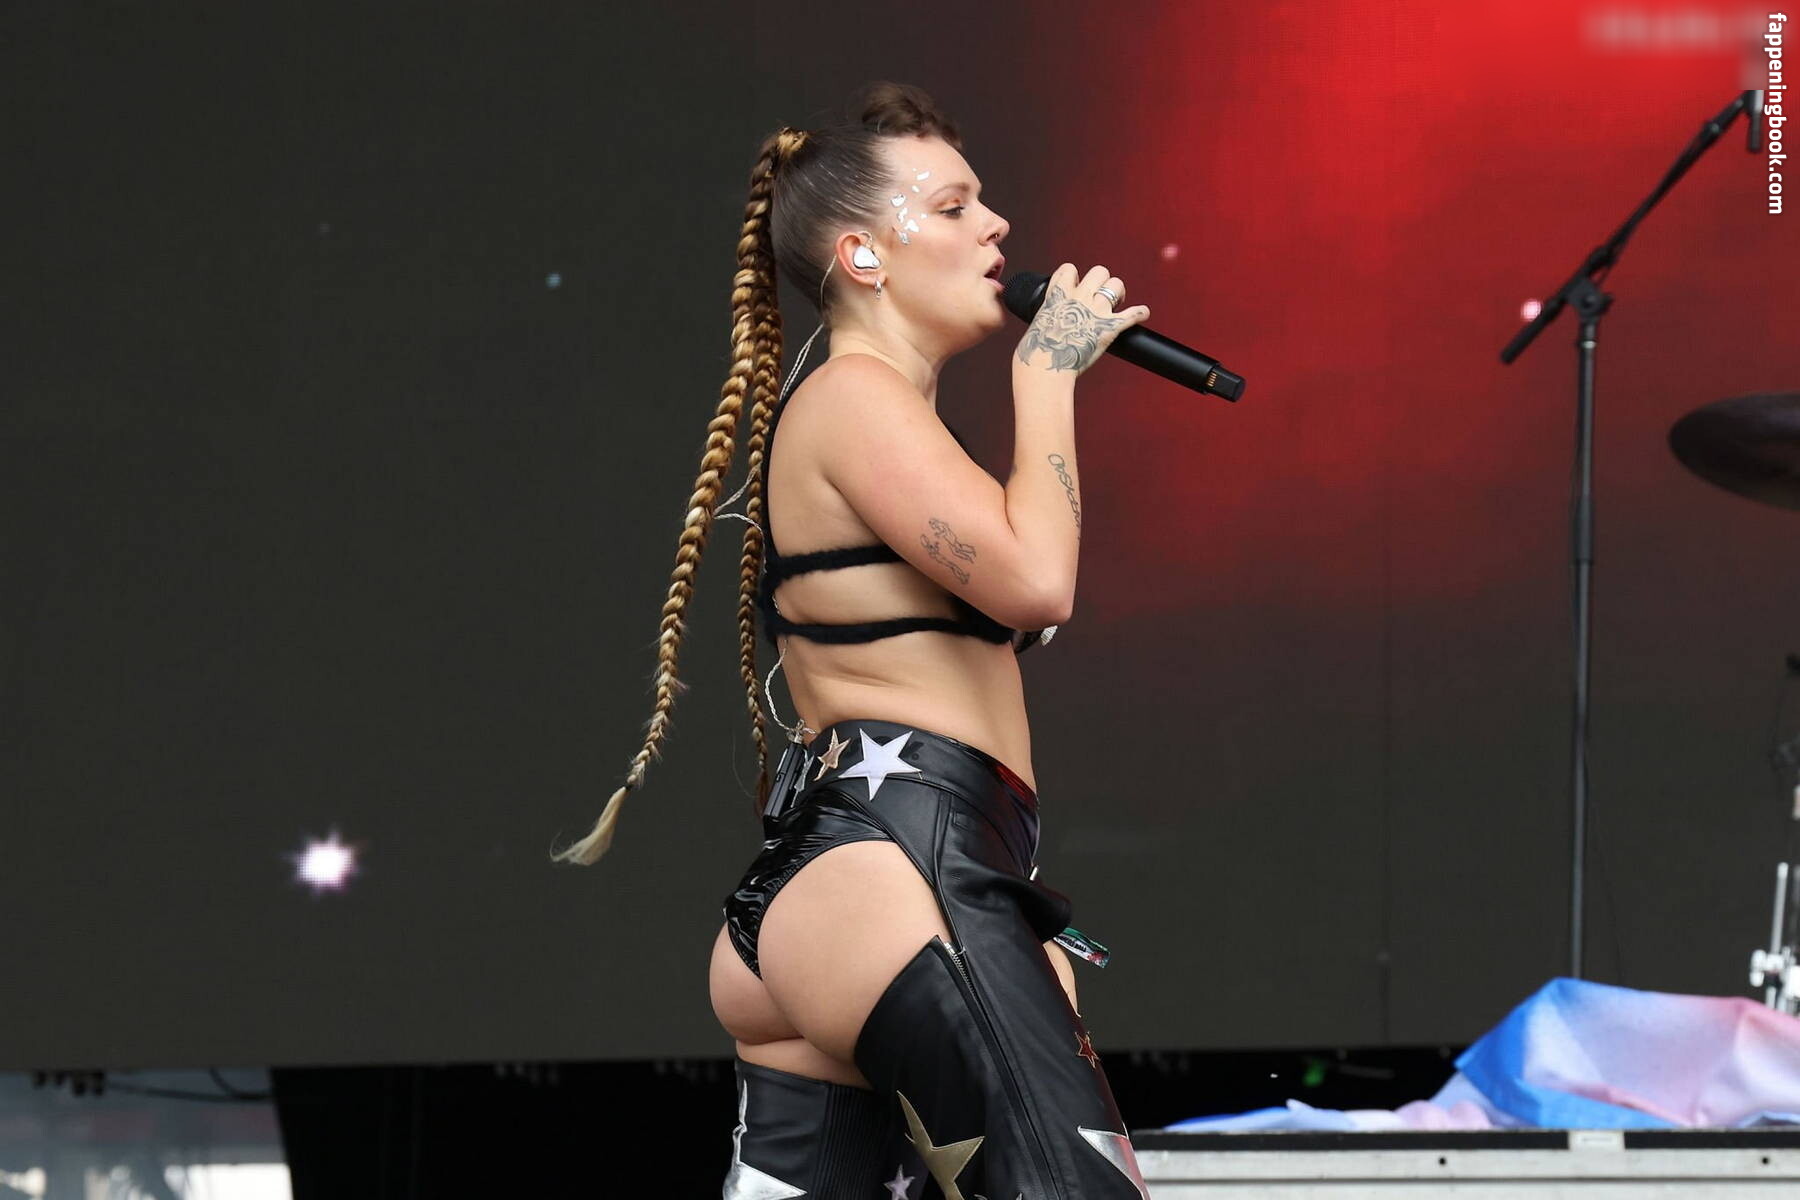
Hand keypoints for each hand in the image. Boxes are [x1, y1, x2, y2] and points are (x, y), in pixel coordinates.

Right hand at [1014, 263, 1150, 376]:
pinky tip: (1142, 313)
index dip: (1075, 276)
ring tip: (1117, 302)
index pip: (1069, 269)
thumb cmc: (1036, 352)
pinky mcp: (1109, 327)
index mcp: (1058, 295)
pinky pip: (1132, 313)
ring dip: (1118, 292)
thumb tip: (1049, 324)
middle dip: (1102, 281)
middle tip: (1102, 295)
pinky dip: (1139, 313)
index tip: (1077, 284)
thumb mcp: (1036, 325)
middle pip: (1098, 271)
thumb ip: (1048, 317)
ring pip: (1116, 284)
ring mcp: (1095, 311)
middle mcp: (1078, 297)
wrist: (1045, 367)